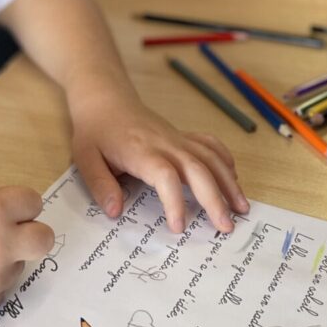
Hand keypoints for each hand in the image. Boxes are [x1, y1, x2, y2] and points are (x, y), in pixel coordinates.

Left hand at [69, 90, 248, 235]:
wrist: (105, 99)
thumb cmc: (95, 130)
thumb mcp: (84, 158)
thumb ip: (100, 185)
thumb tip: (115, 211)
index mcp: (140, 151)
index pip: (165, 176)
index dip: (174, 201)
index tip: (178, 227)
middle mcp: (165, 143)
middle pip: (198, 168)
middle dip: (215, 198)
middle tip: (226, 227)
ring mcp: (177, 138)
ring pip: (210, 157)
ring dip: (229, 182)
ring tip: (241, 208)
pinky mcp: (182, 136)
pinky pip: (209, 145)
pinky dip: (225, 160)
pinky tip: (233, 178)